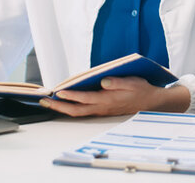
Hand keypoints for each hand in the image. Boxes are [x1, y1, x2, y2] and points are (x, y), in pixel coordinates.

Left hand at [39, 77, 189, 116]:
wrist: (150, 102)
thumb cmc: (140, 89)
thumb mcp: (132, 82)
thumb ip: (117, 82)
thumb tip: (103, 81)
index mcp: (107, 100)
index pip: (85, 98)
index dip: (71, 96)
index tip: (58, 92)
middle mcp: (101, 107)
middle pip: (75, 110)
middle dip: (58, 106)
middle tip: (44, 101)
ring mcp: (100, 110)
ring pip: (77, 112)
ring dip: (61, 108)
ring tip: (48, 102)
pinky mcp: (101, 110)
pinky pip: (82, 111)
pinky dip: (70, 108)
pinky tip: (63, 104)